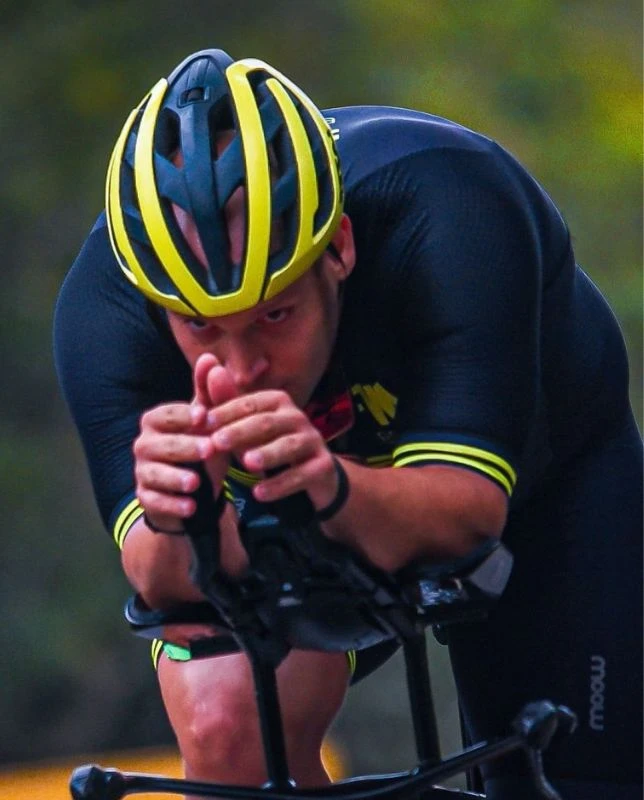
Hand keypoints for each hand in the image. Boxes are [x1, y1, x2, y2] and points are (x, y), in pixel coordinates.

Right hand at [134, 354, 238, 531]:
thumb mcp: (210, 424)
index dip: (185, 416)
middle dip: (185, 447)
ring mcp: (142, 471)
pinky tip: (190, 507)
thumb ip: (210, 394)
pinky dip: (172, 504)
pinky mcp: (146, 497)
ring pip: (154, 473)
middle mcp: (144, 444)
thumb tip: (210, 358)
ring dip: (175, 478)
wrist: (197, 492)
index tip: (206, 416)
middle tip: (209, 449)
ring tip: (196, 483)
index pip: (167, 414)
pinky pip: (154, 500)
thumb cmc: (202, 449)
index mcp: (157, 421)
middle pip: (161, 444)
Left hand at [207, 389, 339, 510]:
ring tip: (247, 463)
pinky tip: (259, 494)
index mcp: (277, 402)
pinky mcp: (323, 466)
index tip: (202, 423)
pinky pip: (301, 474)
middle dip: (241, 431)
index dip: (225, 411)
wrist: (310, 476)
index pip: (250, 403)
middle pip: (267, 422)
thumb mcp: (245, 428)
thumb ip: (226, 403)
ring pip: (289, 445)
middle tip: (217, 442)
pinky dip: (280, 484)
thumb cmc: (268, 445)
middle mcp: (297, 417)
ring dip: (267, 454)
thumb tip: (210, 367)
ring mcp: (313, 441)